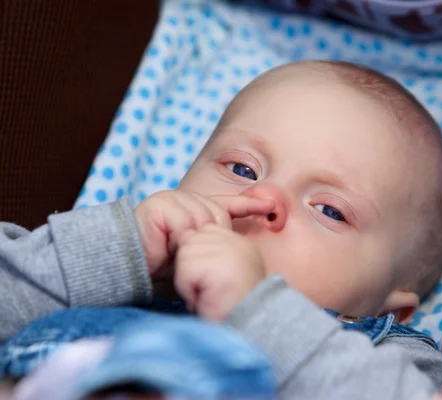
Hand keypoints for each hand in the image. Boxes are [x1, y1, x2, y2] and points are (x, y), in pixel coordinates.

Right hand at [134, 190, 273, 283]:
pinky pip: (185, 221)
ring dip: (194, 240)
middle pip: (217, 214)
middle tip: (191, 253)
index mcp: (193, 210)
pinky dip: (181, 237)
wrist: (127, 271)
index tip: (271, 206)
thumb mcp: (197, 259)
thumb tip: (239, 248)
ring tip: (176, 253)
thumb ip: (214, 248)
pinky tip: (169, 247)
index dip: (248, 205)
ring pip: (203, 218)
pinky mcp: (160, 204)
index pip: (226, 205)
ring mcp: (171, 199)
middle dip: (213, 236)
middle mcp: (183, 200)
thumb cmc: (160, 270)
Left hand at [174, 224, 265, 321]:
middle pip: (190, 240)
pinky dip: (188, 290)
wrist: (248, 327)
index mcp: (240, 242)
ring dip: (188, 281)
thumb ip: (213, 253)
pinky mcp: (215, 262)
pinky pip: (184, 271)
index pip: (204, 230)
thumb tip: (185, 238)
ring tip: (207, 294)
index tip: (210, 277)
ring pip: (184, 255)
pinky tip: (205, 298)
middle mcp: (235, 241)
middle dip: (191, 268)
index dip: (198, 255)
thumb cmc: (233, 308)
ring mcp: (227, 249)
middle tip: (209, 288)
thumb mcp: (227, 274)